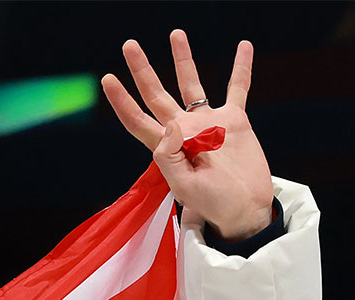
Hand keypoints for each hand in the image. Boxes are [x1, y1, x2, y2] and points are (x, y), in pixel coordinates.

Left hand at [102, 31, 274, 239]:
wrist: (245, 210)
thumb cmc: (213, 204)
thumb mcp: (185, 188)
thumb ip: (170, 157)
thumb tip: (170, 124)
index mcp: (166, 147)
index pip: (137, 119)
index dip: (121, 101)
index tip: (108, 79)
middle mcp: (184, 130)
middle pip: (157, 93)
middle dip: (142, 70)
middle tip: (130, 45)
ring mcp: (209, 123)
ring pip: (192, 84)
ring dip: (183, 59)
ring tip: (175, 34)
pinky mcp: (235, 120)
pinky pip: (237, 88)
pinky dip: (241, 67)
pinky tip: (244, 46)